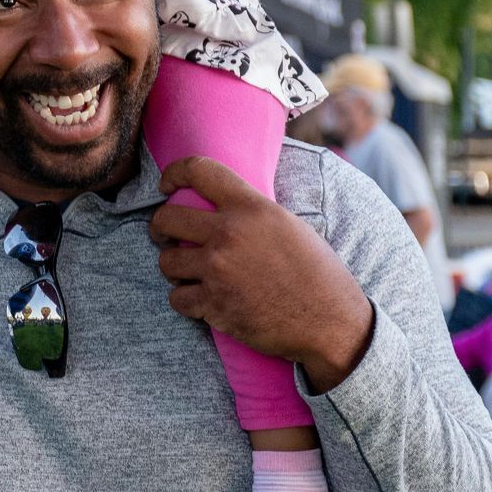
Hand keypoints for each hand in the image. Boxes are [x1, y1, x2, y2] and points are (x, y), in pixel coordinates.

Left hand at [151, 158, 373, 393]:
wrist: (330, 321)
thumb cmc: (317, 272)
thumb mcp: (288, 224)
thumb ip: (250, 211)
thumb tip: (218, 204)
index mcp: (251, 207)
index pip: (198, 170)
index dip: (173, 173)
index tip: (166, 187)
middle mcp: (229, 234)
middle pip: (166, 218)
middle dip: (160, 227)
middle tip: (165, 235)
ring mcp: (218, 271)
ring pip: (166, 261)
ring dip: (173, 267)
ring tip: (187, 271)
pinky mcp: (214, 306)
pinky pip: (176, 298)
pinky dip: (185, 300)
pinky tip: (199, 299)